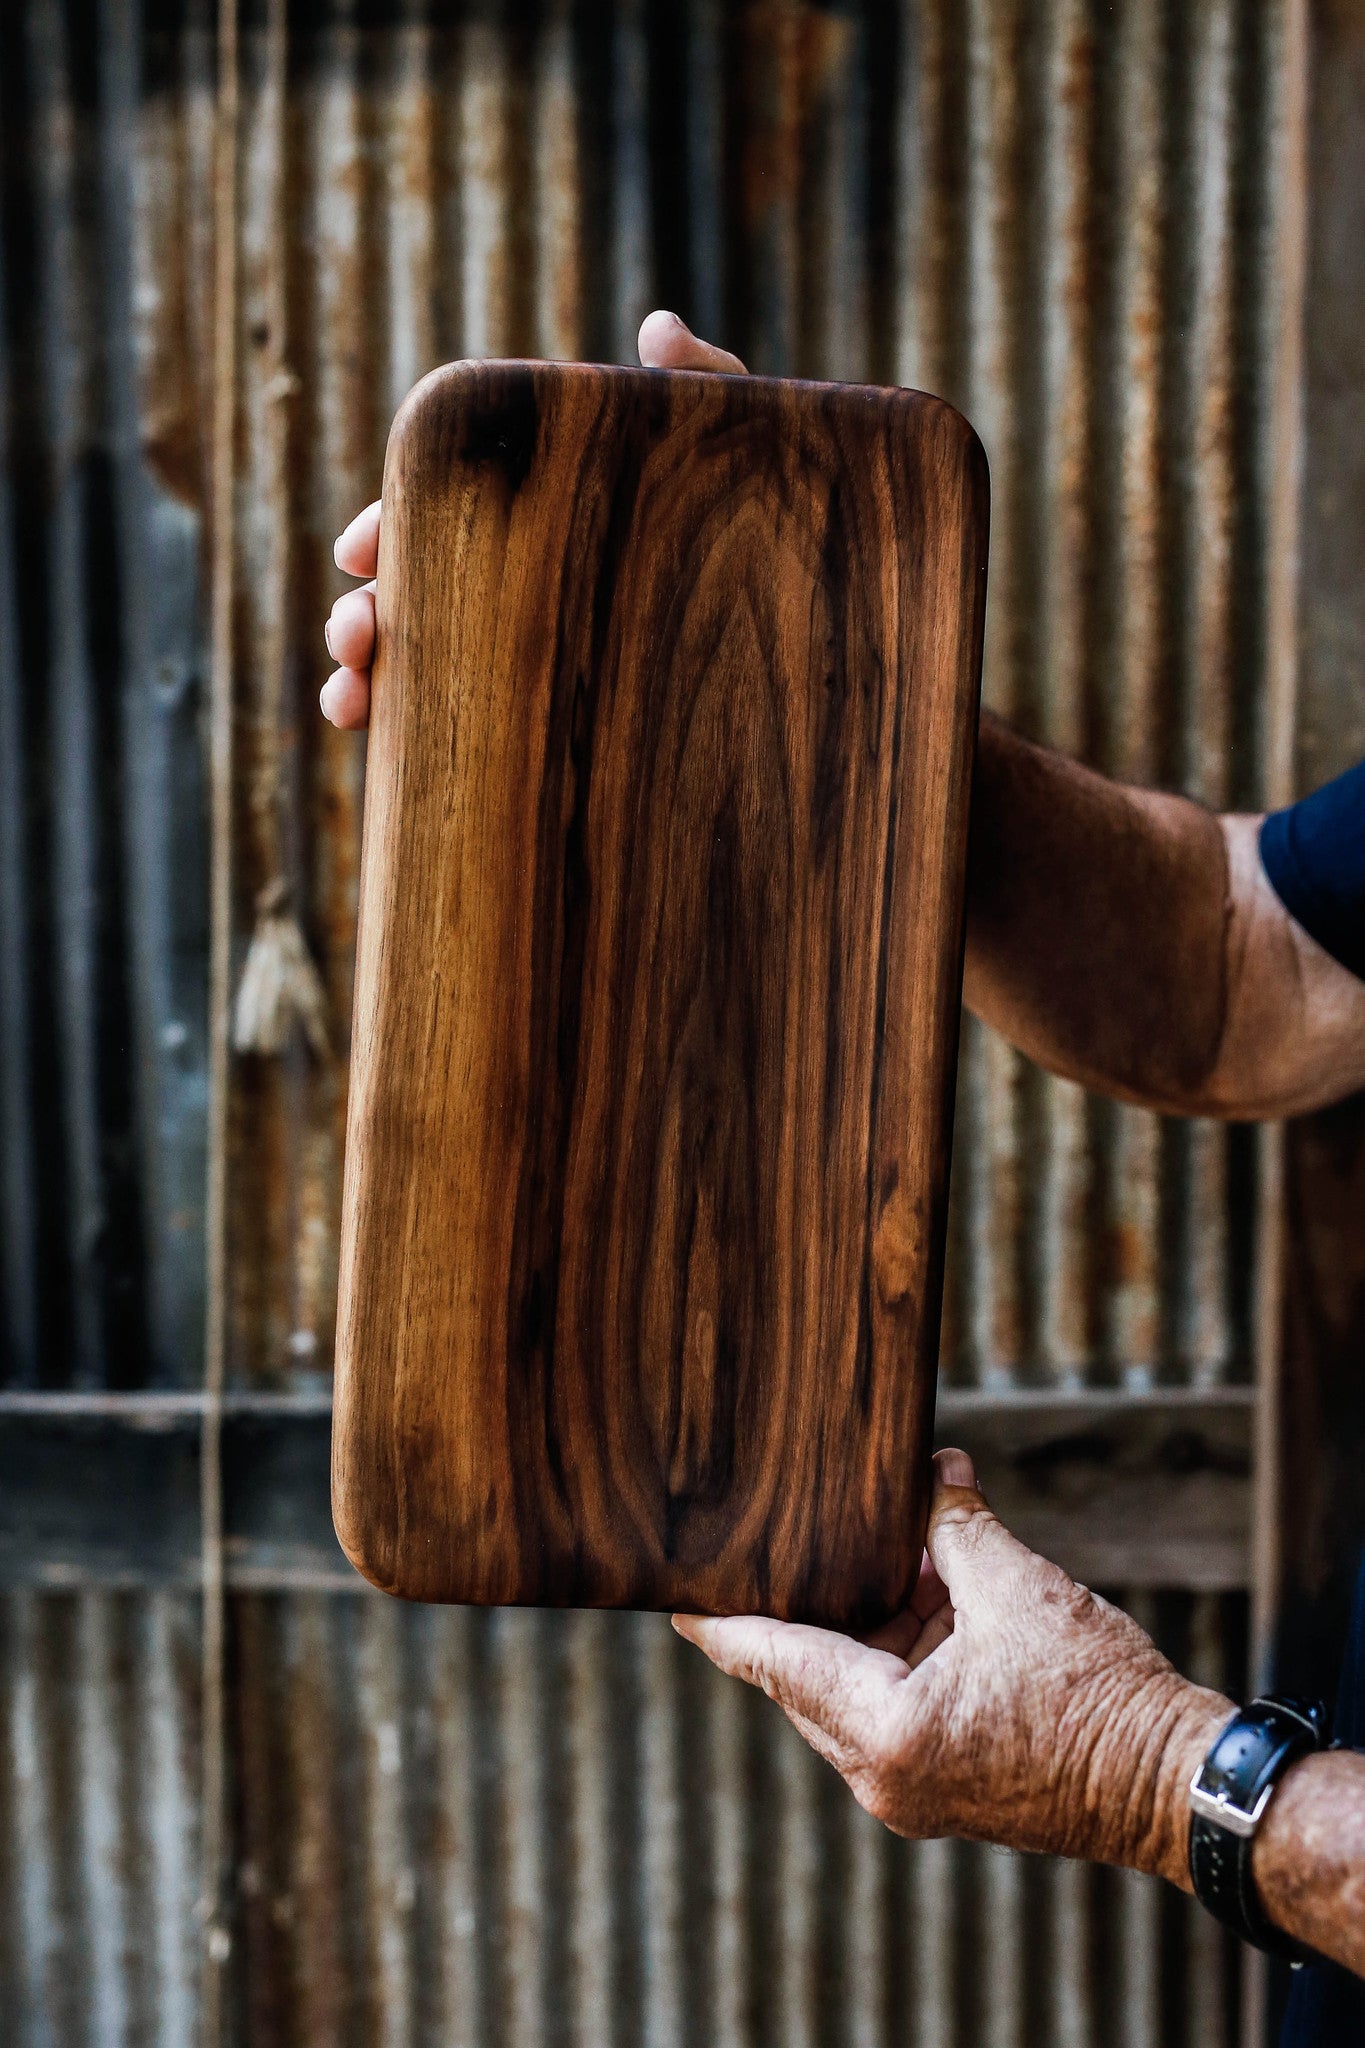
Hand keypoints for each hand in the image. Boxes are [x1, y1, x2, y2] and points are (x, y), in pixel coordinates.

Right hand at [319, 311, 746, 728]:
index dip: (392, 528)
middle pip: (423, 598)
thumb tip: (657, 329)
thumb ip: (707, 392)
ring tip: (349, 700)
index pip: (447, 516)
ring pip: (430, 672)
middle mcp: (530, 593)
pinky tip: (380, 763)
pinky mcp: (558, 735)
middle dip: (368, 614)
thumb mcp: (746, 462)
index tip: (356, 552)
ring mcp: (539, 665)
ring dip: (371, 682)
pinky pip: (465, 740)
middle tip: (353, 634)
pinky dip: (407, 748)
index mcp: (543, 523)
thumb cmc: (782, 537)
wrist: (825, 644)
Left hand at [674, 1449, 1233, 1887]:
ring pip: (857, 1688)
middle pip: (811, 1676)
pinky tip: (933, 1590)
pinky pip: (897, 1708)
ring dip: (875, 1619)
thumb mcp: (1016, 1588)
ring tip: (902, 1545)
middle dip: (816, 1600)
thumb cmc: (1101, 1699)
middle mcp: (885, 1776)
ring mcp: (915, 1788)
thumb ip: (954, 1527)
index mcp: (885, 1733)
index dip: (721, 1625)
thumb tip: (930, 1475)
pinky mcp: (949, 1785)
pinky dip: (906, 1650)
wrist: (1176, 1785)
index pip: (774, 1662)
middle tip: (794, 1537)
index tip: (673, 1602)